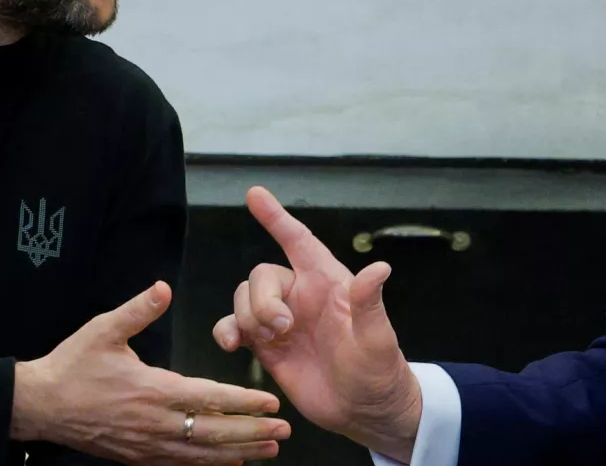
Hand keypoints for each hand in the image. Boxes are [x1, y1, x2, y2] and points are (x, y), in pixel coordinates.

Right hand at [13, 281, 290, 464]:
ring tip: (269, 450)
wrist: (40, 406)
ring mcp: (147, 445)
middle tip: (284, 431)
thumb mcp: (103, 329)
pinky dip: (209, 465)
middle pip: (214, 433)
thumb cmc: (72, 365)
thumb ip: (138, 310)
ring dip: (238, 452)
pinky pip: (181, 465)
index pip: (209, 399)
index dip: (242, 401)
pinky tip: (231, 464)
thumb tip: (163, 288)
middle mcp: (155, 423)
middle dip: (252, 432)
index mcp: (152, 390)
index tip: (271, 402)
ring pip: (202, 454)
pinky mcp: (138, 457)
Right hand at [211, 187, 423, 462]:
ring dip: (246, 316)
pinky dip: (226, 331)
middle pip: (262, 275)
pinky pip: (234, 327)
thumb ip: (370, 305)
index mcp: (329, 283)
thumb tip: (379, 269)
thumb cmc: (379, 372)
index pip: (299, 241)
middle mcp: (302, 296)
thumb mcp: (378, 341)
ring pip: (243, 298)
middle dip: (261, 298)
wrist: (364, 413)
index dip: (277, 217)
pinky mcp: (267, 346)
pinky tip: (231, 345)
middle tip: (281, 328)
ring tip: (268, 341)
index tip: (255, 194)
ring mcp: (282, 321)